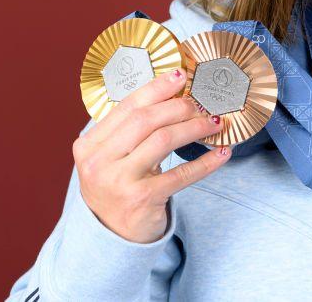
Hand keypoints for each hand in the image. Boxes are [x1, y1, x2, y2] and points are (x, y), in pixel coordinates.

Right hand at [72, 68, 231, 242]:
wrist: (111, 236)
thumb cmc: (117, 186)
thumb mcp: (111, 157)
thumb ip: (127, 130)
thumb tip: (170, 94)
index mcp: (89, 145)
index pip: (126, 107)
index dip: (156, 88)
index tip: (180, 75)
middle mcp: (99, 162)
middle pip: (145, 120)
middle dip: (180, 107)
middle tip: (202, 104)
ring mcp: (119, 182)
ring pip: (164, 140)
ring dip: (195, 128)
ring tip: (215, 123)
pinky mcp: (141, 200)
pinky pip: (181, 174)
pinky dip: (206, 162)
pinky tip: (222, 153)